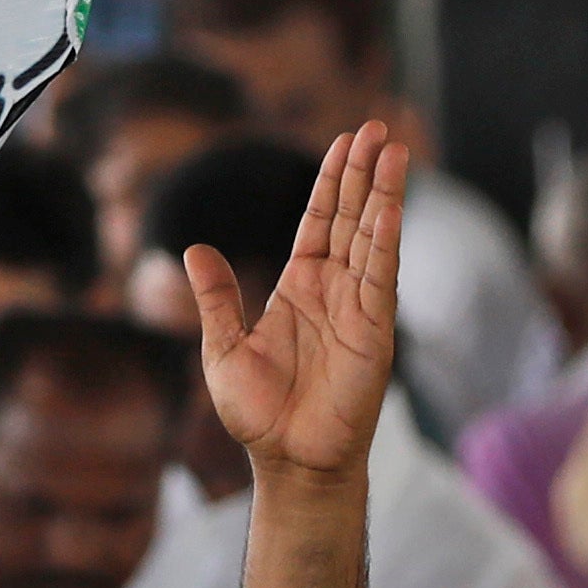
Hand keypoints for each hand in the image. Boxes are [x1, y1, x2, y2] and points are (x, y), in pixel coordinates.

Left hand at [190, 120, 409, 482]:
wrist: (289, 461)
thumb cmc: (258, 414)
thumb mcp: (222, 348)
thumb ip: (215, 298)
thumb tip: (193, 249)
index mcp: (299, 287)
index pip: (320, 221)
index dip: (333, 181)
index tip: (346, 141)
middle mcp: (334, 290)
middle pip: (352, 216)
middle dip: (365, 172)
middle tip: (377, 127)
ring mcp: (358, 307)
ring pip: (373, 237)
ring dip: (384, 194)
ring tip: (395, 150)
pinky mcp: (374, 331)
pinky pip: (381, 276)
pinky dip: (386, 240)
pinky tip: (390, 207)